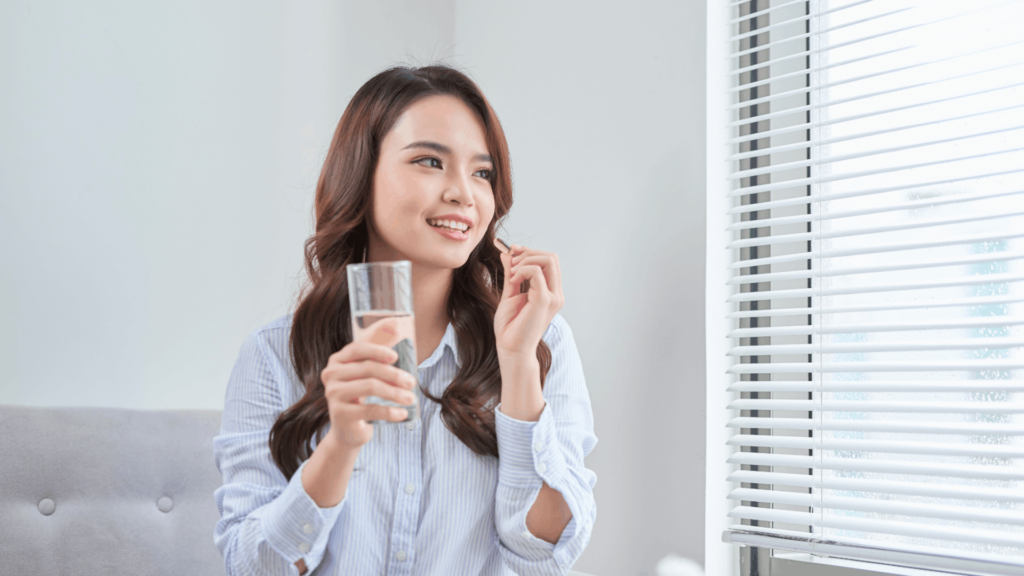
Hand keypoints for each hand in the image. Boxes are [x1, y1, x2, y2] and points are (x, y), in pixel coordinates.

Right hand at [320, 319, 417, 448]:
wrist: (347, 429)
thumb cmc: (360, 395)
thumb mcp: (367, 372)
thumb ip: (378, 349)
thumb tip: (395, 324)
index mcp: (337, 361)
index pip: (357, 348)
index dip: (377, 350)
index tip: (396, 357)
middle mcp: (331, 375)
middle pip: (367, 368)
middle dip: (394, 374)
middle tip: (411, 382)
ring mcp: (333, 394)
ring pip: (370, 387)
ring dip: (395, 393)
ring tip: (411, 399)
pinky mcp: (340, 413)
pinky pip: (370, 409)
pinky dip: (390, 412)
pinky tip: (402, 414)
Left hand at [494, 242, 564, 359]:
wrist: (511, 349)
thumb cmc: (510, 327)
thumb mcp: (510, 293)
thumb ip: (512, 274)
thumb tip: (508, 253)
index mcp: (550, 292)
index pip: (549, 261)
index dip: (530, 252)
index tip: (512, 252)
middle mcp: (556, 294)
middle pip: (552, 257)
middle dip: (529, 252)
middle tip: (512, 261)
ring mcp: (553, 297)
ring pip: (548, 260)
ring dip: (526, 259)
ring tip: (512, 273)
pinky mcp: (545, 301)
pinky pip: (536, 272)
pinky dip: (522, 270)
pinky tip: (513, 280)